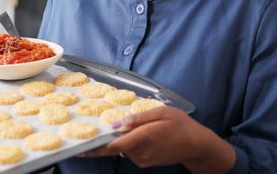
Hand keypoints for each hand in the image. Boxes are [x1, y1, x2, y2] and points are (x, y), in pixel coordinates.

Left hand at [81, 106, 235, 171]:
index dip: (94, 146)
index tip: (79, 147)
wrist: (197, 145)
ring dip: (117, 139)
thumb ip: (137, 118)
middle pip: (114, 147)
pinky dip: (127, 143)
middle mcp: (140, 153)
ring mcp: (142, 160)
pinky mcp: (145, 162)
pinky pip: (130, 151)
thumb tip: (115, 123)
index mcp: (143, 138)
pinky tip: (135, 134)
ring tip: (120, 126)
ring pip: (122, 148)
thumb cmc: (181, 125)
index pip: (112, 145)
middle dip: (101, 141)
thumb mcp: (161, 112)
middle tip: (84, 136)